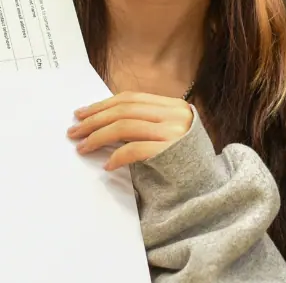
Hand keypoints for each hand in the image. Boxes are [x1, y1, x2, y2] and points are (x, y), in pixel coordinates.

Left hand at [67, 92, 193, 170]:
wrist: (211, 186)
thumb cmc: (185, 161)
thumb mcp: (169, 133)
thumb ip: (146, 122)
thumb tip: (104, 119)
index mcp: (174, 106)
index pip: (131, 99)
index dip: (104, 104)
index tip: (83, 113)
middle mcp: (176, 115)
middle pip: (124, 110)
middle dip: (94, 119)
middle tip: (74, 130)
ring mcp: (175, 132)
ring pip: (125, 126)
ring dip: (98, 136)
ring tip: (83, 146)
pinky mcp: (170, 152)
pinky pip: (134, 149)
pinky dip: (116, 156)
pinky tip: (107, 165)